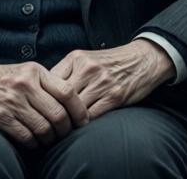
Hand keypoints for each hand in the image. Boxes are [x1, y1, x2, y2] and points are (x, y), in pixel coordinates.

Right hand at [0, 61, 87, 148]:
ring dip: (50, 138)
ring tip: (51, 139)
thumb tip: (75, 103)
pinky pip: (26, 136)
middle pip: (58, 114)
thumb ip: (48, 83)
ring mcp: (11, 101)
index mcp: (35, 71)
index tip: (82, 121)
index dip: (79, 110)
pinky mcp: (0, 117)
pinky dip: (35, 143)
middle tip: (67, 134)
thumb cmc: (3, 78)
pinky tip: (35, 142)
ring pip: (44, 128)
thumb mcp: (26, 71)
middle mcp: (24, 85)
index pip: (67, 92)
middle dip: (66, 129)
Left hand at [51, 39, 173, 120]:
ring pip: (76, 109)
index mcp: (76, 58)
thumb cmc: (110, 63)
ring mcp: (102, 82)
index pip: (50, 82)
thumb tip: (43, 92)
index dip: (45, 98)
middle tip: (51, 124)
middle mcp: (87, 68)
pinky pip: (92, 116)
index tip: (43, 109)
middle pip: (61, 97)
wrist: (143, 59)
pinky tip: (82, 126)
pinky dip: (85, 124)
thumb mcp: (86, 58)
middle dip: (55, 112)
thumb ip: (66, 72)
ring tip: (65, 128)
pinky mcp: (115, 96)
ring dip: (70, 121)